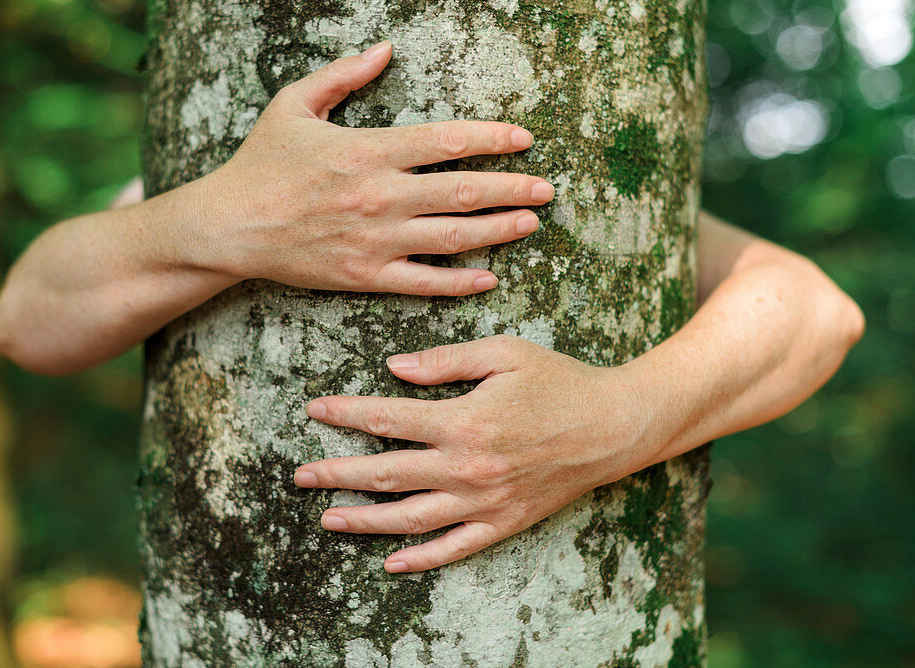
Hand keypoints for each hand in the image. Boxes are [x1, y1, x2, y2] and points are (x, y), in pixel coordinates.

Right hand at [189, 41, 553, 294]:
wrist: (228, 226)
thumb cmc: (261, 163)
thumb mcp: (293, 105)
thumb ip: (342, 76)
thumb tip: (385, 49)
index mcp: (368, 150)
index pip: (446, 141)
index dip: (491, 138)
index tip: (523, 138)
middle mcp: (380, 196)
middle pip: (462, 191)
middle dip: (512, 188)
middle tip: (546, 188)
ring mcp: (375, 240)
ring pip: (453, 237)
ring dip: (499, 230)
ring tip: (531, 223)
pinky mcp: (365, 276)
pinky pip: (424, 283)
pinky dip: (460, 282)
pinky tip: (489, 277)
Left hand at [294, 335, 658, 572]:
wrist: (613, 426)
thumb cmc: (559, 381)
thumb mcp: (504, 353)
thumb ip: (446, 361)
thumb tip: (394, 368)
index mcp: (464, 421)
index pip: (387, 420)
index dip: (345, 415)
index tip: (314, 410)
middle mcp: (467, 468)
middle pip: (387, 475)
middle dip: (337, 474)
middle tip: (300, 475)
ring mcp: (485, 502)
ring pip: (410, 520)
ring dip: (364, 520)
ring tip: (327, 518)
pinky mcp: (503, 523)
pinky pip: (454, 549)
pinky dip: (420, 559)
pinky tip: (391, 562)